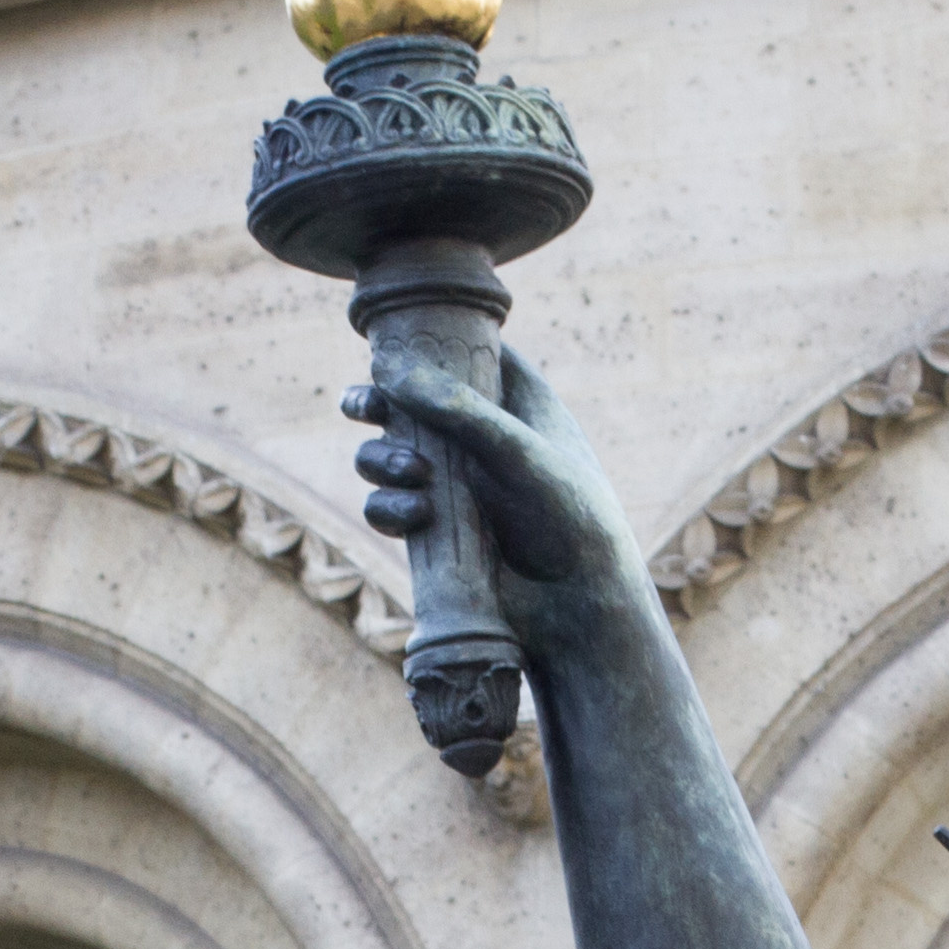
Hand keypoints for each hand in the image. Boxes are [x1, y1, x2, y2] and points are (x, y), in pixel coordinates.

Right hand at [348, 342, 645, 633]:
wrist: (580, 607)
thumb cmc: (568, 517)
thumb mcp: (517, 450)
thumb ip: (456, 407)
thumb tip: (385, 367)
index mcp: (511, 396)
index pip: (455, 347)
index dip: (416, 342)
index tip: (387, 348)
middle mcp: (476, 434)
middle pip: (401, 399)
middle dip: (372, 402)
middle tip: (367, 408)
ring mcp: (452, 483)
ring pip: (382, 454)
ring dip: (379, 460)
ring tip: (413, 476)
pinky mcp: (435, 529)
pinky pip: (386, 507)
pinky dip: (387, 507)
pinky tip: (417, 516)